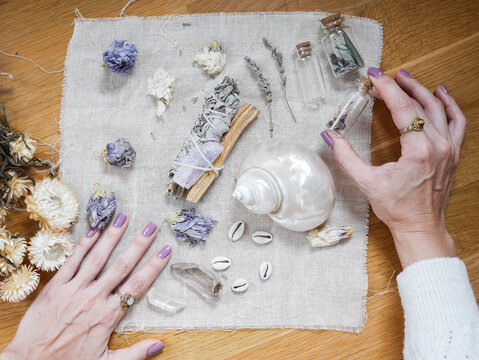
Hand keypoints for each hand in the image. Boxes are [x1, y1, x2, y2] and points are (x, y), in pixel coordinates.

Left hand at [0, 213, 171, 359]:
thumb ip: (134, 354)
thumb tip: (160, 345)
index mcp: (108, 316)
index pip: (137, 286)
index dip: (153, 267)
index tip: (165, 251)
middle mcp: (93, 298)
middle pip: (121, 266)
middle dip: (138, 245)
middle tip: (150, 227)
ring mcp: (74, 290)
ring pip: (97, 259)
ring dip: (112, 237)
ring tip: (123, 218)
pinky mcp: (56, 287)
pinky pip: (72, 262)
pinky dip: (83, 245)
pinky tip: (94, 231)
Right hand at [322, 68, 466, 267]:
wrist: (421, 226)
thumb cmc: (397, 208)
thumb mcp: (367, 182)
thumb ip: (346, 157)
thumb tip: (330, 137)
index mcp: (418, 150)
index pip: (403, 108)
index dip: (386, 89)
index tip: (373, 78)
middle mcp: (438, 145)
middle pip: (420, 104)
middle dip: (400, 86)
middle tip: (384, 77)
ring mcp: (450, 148)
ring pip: (439, 108)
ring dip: (422, 90)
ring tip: (407, 78)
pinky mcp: (454, 153)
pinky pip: (457, 121)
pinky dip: (449, 105)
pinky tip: (441, 93)